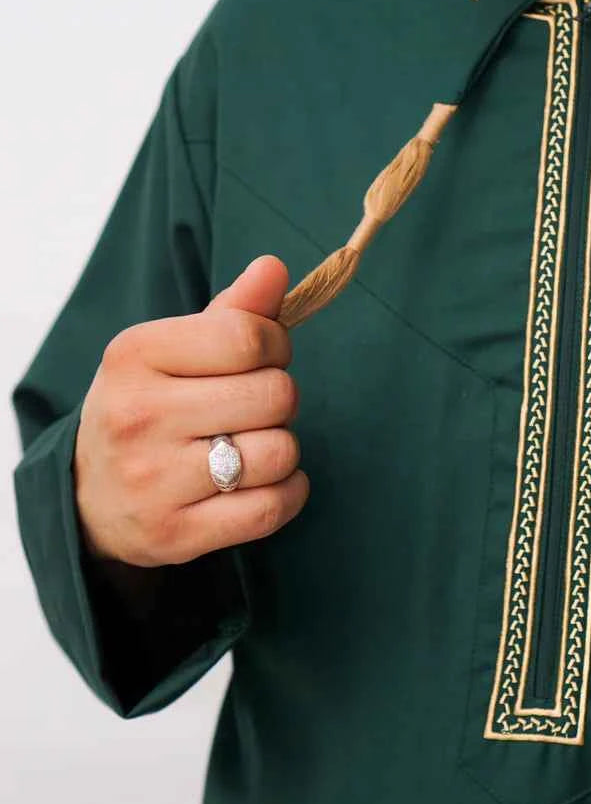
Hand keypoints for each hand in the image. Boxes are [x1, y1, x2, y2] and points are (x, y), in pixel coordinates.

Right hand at [73, 255, 309, 566]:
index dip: (276, 344)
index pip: (247, 336)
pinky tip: (266, 482)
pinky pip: (272, 508)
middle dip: (280, 397)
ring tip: (253, 444)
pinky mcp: (176, 535)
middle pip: (274, 394)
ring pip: (278, 452)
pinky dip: (288, 492)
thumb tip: (275, 268)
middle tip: (254, 406)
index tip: (265, 355)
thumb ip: (231, 311)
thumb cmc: (148, 407)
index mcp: (134, 356)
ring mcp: (154, 482)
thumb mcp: (172, 350)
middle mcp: (137, 417)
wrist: (88, 498)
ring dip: (283, 448)